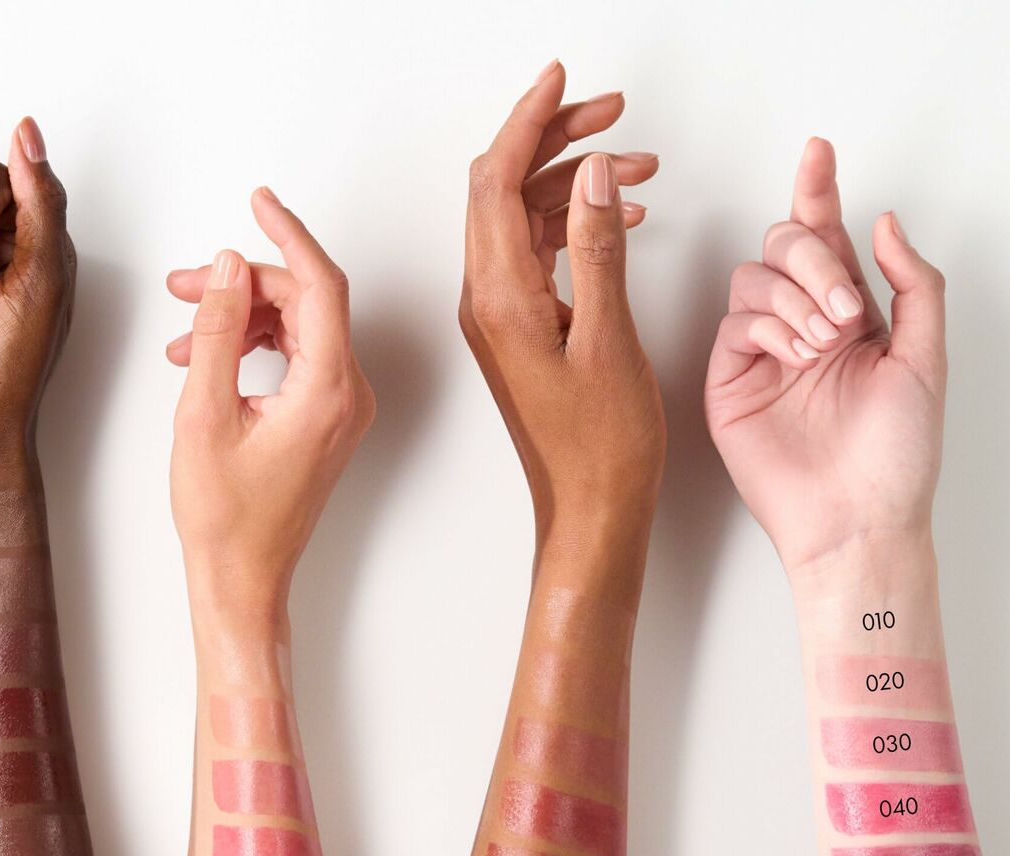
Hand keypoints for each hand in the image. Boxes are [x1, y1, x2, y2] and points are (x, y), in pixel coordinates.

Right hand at [166, 189, 373, 605]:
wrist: (243, 576)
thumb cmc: (225, 516)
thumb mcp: (204, 413)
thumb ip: (216, 331)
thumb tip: (224, 267)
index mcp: (328, 392)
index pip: (321, 286)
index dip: (288, 235)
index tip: (259, 201)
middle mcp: (348, 396)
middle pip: (307, 303)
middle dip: (243, 285)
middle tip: (183, 286)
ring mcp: (342, 409)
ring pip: (299, 328)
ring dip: (242, 318)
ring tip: (183, 333)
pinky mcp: (328, 420)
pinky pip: (298, 358)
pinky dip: (254, 348)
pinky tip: (205, 359)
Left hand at [459, 60, 664, 547]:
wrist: (588, 510)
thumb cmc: (600, 448)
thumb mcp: (609, 341)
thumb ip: (597, 252)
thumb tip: (590, 175)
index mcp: (499, 301)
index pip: (495, 184)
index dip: (527, 122)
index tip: (561, 79)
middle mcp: (487, 303)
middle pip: (502, 191)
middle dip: (553, 140)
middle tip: (611, 113)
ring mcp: (500, 318)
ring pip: (522, 220)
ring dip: (571, 182)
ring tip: (635, 163)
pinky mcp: (520, 332)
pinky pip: (536, 256)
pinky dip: (573, 225)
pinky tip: (619, 216)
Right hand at [704, 138, 946, 572]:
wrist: (856, 516)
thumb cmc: (896, 453)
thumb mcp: (926, 356)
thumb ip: (912, 282)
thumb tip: (881, 222)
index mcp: (852, 316)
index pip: (829, 239)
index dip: (820, 192)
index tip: (820, 150)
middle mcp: (804, 326)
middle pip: (784, 247)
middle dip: (814, 259)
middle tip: (846, 308)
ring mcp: (763, 353)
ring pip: (754, 279)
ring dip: (794, 296)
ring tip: (824, 342)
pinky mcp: (729, 380)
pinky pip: (734, 323)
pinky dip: (767, 326)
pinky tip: (795, 355)